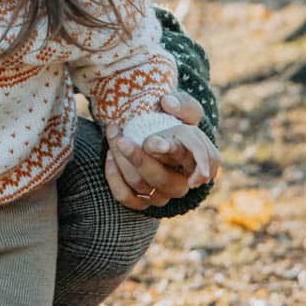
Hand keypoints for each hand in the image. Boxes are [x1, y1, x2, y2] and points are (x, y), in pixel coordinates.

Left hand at [105, 92, 219, 210]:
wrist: (154, 133)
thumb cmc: (173, 120)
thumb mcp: (184, 107)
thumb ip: (182, 103)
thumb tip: (168, 103)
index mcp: (194, 158)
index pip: (191, 161)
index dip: (171, 153)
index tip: (151, 142)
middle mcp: (182, 181)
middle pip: (162, 180)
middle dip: (138, 159)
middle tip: (121, 138)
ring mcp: (163, 193)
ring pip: (140, 185)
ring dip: (121, 160)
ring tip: (115, 137)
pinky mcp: (143, 201)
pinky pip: (126, 197)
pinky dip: (114, 178)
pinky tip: (110, 158)